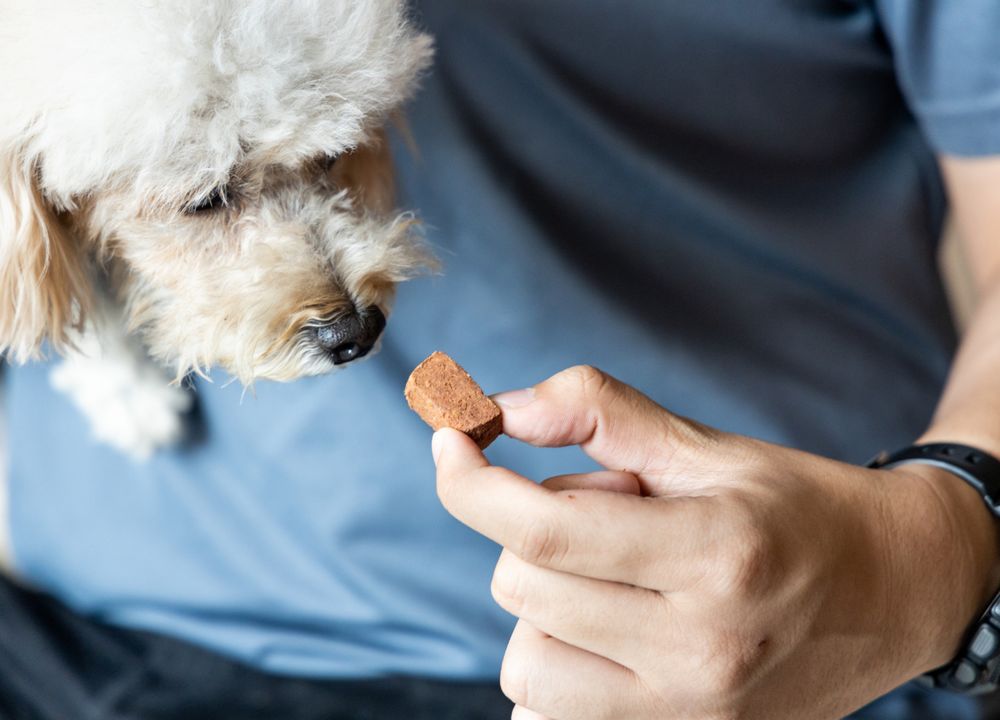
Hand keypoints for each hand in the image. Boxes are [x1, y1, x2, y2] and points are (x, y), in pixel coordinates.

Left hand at [433, 366, 999, 719]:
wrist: (893, 593)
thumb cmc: (797, 509)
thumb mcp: (708, 447)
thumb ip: (601, 412)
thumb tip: (496, 406)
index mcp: (712, 553)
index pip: (541, 530)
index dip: (469, 482)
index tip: (450, 443)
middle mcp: (700, 647)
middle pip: (521, 588)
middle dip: (534, 534)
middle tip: (610, 520)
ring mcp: (690, 712)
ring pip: (524, 661)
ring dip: (542, 607)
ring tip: (615, 581)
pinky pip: (547, 719)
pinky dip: (555, 670)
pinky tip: (607, 635)